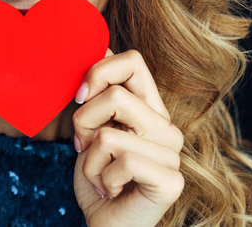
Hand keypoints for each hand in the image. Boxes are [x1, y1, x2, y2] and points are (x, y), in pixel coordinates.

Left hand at [72, 49, 184, 226]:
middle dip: (84, 121)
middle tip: (86, 145)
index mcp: (149, 108)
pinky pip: (121, 161)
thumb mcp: (91, 128)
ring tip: (101, 174)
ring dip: (90, 159)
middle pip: (115, 94)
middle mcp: (166, 126)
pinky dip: (102, 178)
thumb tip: (98, 44)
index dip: (98, 71)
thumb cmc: (98, 177)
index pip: (132, 60)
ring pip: (109, 132)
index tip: (79, 96)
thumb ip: (98, 94)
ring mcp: (172, 154)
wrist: (106, 225)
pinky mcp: (171, 180)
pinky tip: (112, 190)